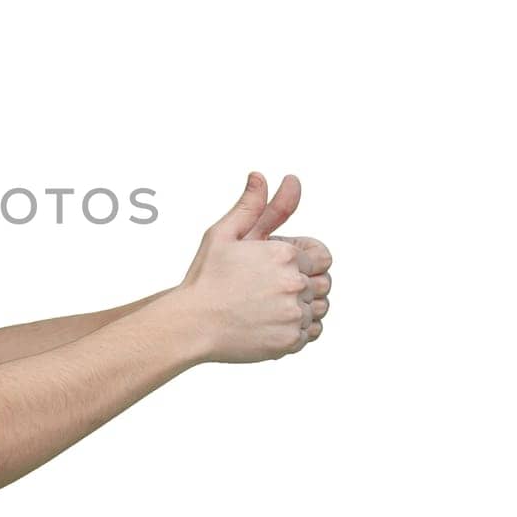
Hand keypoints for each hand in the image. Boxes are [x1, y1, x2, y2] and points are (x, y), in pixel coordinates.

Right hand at [177, 172, 329, 363]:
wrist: (191, 324)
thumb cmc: (205, 278)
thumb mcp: (224, 234)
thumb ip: (251, 206)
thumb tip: (260, 176)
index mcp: (284, 254)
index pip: (322, 256)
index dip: (304, 261)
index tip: (281, 268)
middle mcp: (294, 283)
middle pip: (324, 283)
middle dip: (304, 283)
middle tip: (271, 289)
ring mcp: (293, 313)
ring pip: (320, 308)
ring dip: (303, 306)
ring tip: (273, 306)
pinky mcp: (290, 340)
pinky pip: (311, 332)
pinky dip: (298, 329)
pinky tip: (273, 322)